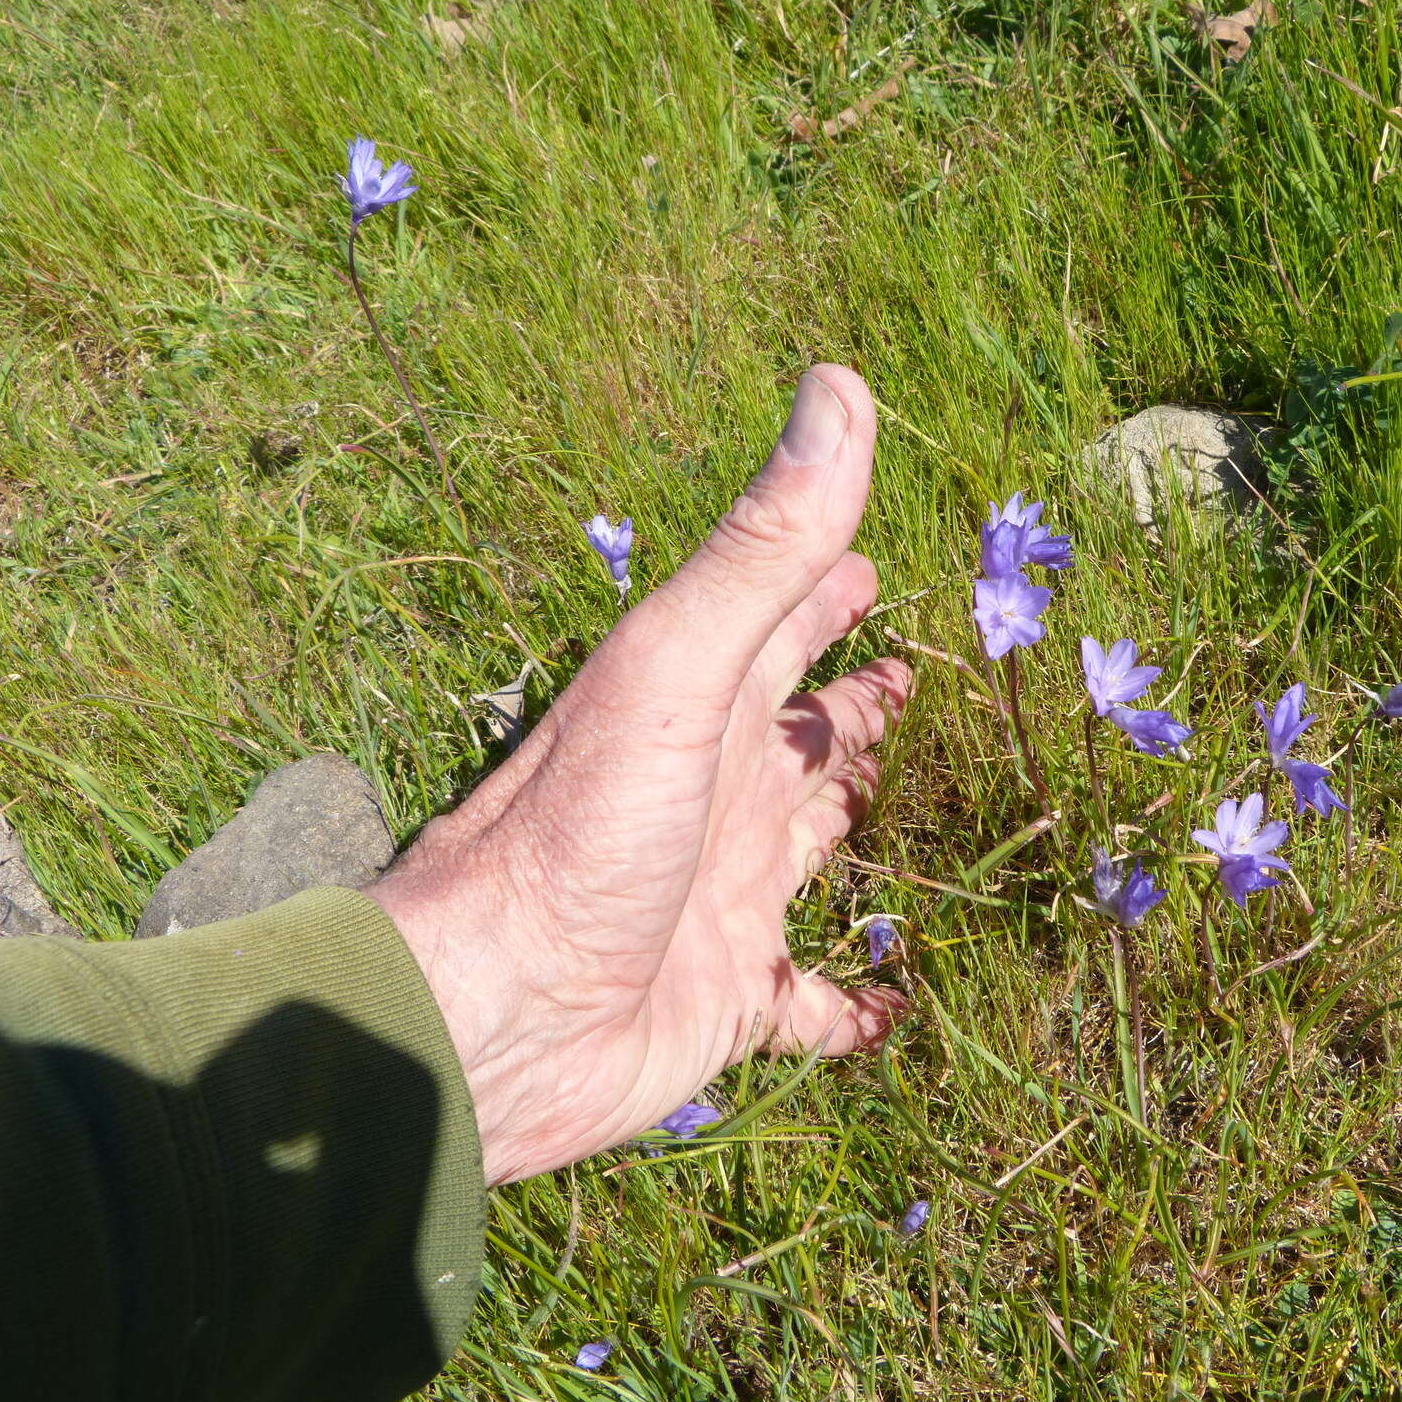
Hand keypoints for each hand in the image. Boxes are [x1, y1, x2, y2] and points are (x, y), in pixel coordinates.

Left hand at [367, 365, 910, 1184]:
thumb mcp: (676, 670)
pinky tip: (897, 1012)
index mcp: (701, 709)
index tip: (871, 557)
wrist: (490, 1016)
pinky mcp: (730, 999)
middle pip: (799, 735)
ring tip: (895, 800)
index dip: (825, 587)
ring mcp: (721, 897)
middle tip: (911, 675)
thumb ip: (763, 547)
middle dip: (853, 705)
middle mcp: (714, 794)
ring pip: (806, 847)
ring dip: (846, 821)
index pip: (778, 625)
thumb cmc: (578, 834)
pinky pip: (814, 1005)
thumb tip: (841, 385)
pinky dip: (857, 1006)